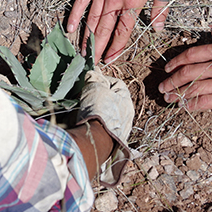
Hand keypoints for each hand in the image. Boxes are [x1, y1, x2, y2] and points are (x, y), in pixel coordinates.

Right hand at [68, 0, 171, 62]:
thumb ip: (161, 8)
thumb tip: (158, 29)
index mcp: (132, 2)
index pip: (123, 32)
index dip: (116, 48)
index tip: (111, 60)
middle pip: (104, 30)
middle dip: (98, 49)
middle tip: (92, 64)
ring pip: (92, 19)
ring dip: (86, 38)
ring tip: (82, 52)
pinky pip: (81, 1)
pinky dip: (74, 15)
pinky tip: (70, 28)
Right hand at [76, 70, 134, 185]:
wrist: (95, 140)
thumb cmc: (97, 111)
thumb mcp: (94, 88)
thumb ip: (94, 78)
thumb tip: (93, 71)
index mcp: (126, 100)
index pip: (116, 83)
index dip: (102, 80)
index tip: (89, 82)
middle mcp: (127, 114)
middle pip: (111, 98)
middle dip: (98, 96)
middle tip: (85, 96)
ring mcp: (121, 129)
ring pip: (107, 113)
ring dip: (96, 110)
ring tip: (84, 110)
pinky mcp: (112, 140)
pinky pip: (103, 127)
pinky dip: (95, 123)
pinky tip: (86, 123)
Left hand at [159, 30, 211, 110]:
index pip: (192, 54)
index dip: (177, 61)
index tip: (168, 67)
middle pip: (188, 72)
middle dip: (171, 80)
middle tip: (162, 86)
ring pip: (194, 88)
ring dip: (178, 94)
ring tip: (168, 98)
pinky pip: (207, 102)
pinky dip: (193, 105)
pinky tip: (185, 107)